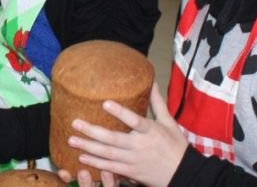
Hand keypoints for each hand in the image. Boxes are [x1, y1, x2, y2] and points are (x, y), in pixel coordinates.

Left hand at [60, 84, 187, 186]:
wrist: (184, 174)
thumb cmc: (176, 146)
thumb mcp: (169, 123)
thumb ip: (158, 103)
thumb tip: (152, 82)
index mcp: (151, 131)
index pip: (135, 120)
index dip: (120, 113)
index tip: (105, 103)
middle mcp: (140, 146)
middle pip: (113, 139)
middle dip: (93, 132)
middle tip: (75, 123)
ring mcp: (134, 160)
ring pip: (108, 155)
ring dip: (89, 148)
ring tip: (72, 140)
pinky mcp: (131, 172)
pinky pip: (111, 168)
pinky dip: (96, 164)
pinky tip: (82, 158)